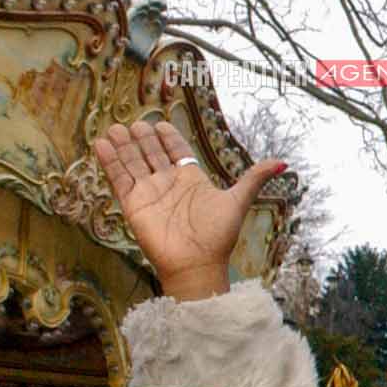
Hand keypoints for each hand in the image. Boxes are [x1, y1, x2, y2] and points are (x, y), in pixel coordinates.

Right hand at [94, 119, 284, 299]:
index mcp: (192, 179)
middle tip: (134, 122)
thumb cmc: (218, 235)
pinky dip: (110, 160)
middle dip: (143, 138)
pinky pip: (119, 177)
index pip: (177, 151)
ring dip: (124, 145)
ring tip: (115, 127)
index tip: (161, 123)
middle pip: (151, 153)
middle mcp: (168, 183)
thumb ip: (255, 178)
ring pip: (133, 162)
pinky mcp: (133, 203)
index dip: (168, 137)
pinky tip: (102, 144)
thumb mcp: (238, 201)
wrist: (196, 263)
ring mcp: (149, 192)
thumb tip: (283, 163)